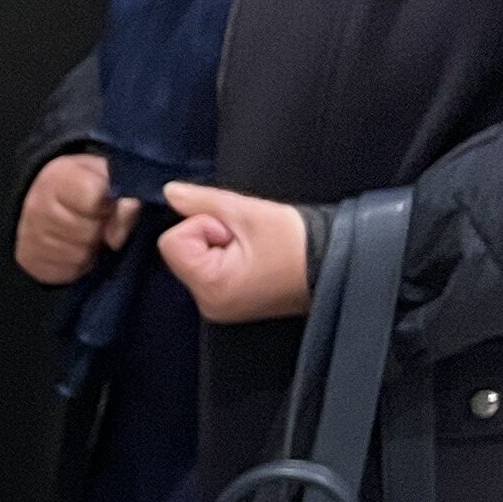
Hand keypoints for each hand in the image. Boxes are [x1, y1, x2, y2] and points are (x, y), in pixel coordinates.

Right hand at [17, 150, 138, 285]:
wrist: (43, 204)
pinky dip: (78, 265)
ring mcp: (32, 238)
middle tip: (95, 220)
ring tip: (85, 235)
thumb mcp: (105, 176)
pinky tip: (73, 249)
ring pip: (80, 255)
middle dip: (100, 228)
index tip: (105, 202)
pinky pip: (68, 272)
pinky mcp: (32, 263)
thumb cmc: (82, 185)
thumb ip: (123, 196)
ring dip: (91, 249)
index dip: (108, 204)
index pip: (94, 197)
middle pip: (89, 231)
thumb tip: (120, 235)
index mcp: (57, 178)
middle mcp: (38, 208)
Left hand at [157, 182, 311, 325]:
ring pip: (193, 260)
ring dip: (216, 246)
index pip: (172, 242)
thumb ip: (203, 201)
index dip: (202, 225)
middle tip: (246, 240)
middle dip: (208, 236)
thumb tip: (169, 193)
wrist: (333, 266)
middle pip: (180, 252)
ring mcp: (216, 308)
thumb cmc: (297, 242)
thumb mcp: (248, 212)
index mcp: (211, 287)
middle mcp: (208, 305)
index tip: (235, 232)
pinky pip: (206, 271)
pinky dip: (222, 258)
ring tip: (252, 249)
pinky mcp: (226, 304)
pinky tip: (251, 258)